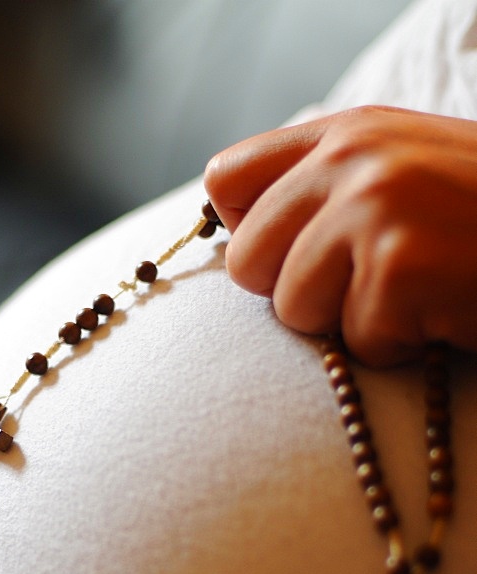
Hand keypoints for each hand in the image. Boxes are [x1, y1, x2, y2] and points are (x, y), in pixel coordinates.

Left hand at [205, 106, 476, 365]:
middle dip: (299, 292)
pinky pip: (356, 343)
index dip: (250, 232)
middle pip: (246, 261)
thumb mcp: (404, 175)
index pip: (226, 180)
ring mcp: (375, 208)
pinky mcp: (400, 267)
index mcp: (346, 132)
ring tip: (415, 295)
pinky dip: (399, 347)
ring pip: (292, 309)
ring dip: (352, 324)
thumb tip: (237, 230)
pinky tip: (442, 313)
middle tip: (368, 285)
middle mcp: (352, 158)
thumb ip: (325, 190)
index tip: (292, 255)